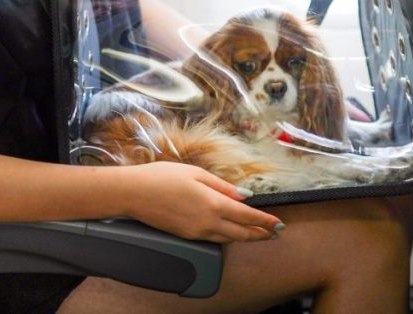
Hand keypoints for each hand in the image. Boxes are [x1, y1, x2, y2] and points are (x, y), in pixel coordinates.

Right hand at [117, 162, 283, 242]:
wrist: (134, 193)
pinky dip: (227, 237)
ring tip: (258, 235)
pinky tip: (230, 233)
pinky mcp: (186, 236)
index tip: (278, 223)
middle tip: (274, 233)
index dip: (265, 221)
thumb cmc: (162, 177)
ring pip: (228, 238)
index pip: (247, 216)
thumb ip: (221, 186)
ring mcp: (196, 232)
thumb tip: (242, 195)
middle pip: (241, 233)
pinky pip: (213, 239)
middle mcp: (207, 222)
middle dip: (260, 234)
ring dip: (245, 237)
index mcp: (213, 203)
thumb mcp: (195, 173)